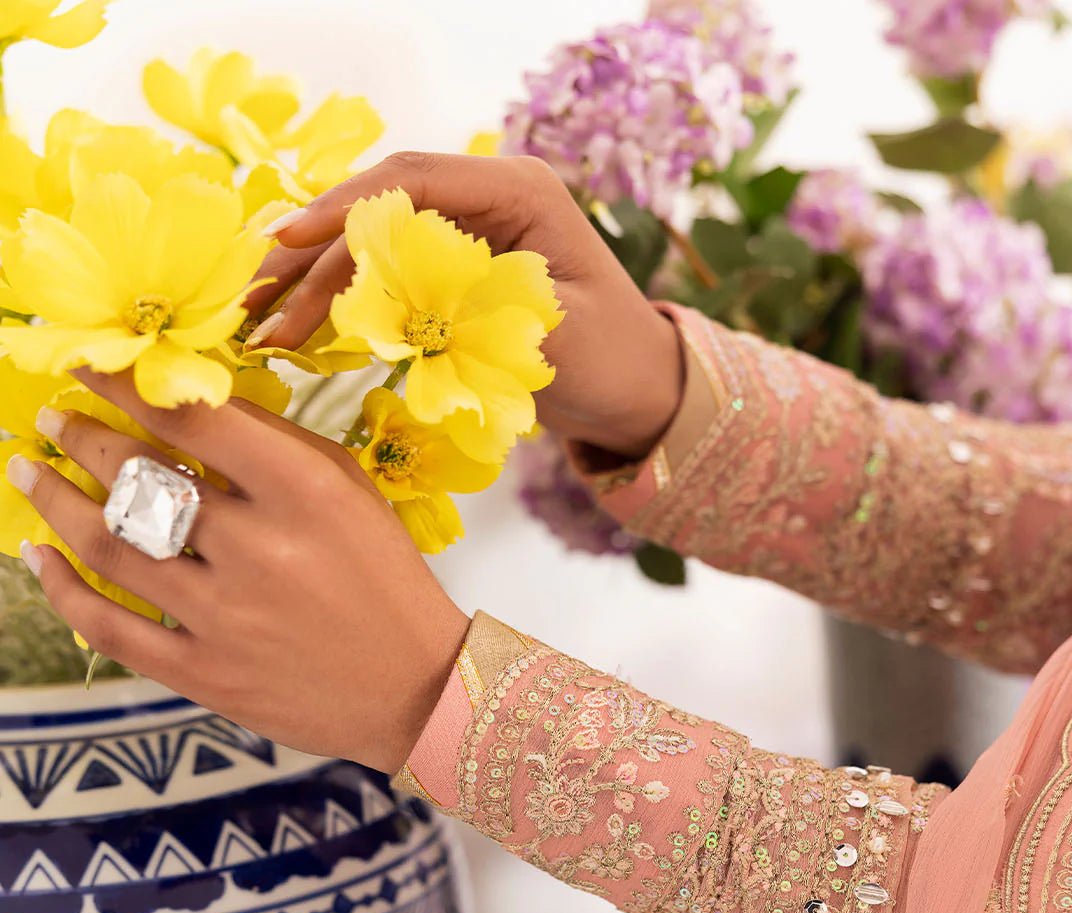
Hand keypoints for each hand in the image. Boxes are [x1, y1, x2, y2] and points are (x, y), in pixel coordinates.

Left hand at [13, 376, 468, 772]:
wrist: (414, 689)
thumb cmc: (384, 580)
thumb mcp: (350, 493)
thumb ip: (273, 444)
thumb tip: (184, 402)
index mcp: (304, 493)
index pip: (190, 419)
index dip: (122, 382)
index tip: (83, 361)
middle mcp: (259, 550)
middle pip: (137, 477)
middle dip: (78, 438)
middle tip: (52, 421)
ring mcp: (227, 618)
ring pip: (108, 545)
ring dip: (54, 501)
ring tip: (30, 473)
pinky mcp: (207, 675)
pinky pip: (111, 627)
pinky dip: (63, 589)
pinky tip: (40, 558)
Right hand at [249, 152, 684, 459]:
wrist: (637, 392)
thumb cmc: (611, 360)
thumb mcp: (550, 336)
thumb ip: (474, 308)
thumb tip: (393, 301)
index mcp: (517, 189)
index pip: (412, 181)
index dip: (343, 209)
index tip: (287, 241)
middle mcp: (484, 200)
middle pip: (378, 212)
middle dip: (312, 256)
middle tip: (256, 299)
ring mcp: (464, 236)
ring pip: (373, 249)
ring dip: (317, 289)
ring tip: (266, 330)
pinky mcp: (451, 276)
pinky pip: (385, 280)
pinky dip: (344, 305)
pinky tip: (301, 333)